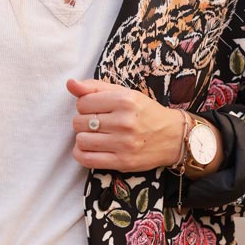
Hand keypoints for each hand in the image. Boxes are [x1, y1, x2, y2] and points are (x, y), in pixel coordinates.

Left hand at [67, 77, 184, 171]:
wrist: (173, 137)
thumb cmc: (145, 112)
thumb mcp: (124, 94)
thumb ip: (95, 87)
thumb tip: (70, 83)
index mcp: (125, 100)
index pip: (82, 102)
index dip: (84, 106)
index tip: (95, 109)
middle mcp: (124, 122)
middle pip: (79, 122)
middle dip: (83, 122)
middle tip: (96, 123)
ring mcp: (124, 143)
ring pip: (81, 140)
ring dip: (83, 138)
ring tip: (94, 136)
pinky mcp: (122, 162)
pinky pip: (87, 159)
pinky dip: (81, 154)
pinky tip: (88, 148)